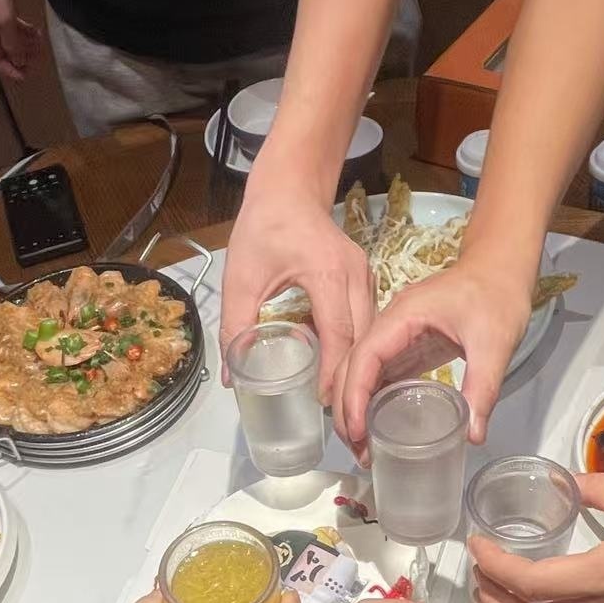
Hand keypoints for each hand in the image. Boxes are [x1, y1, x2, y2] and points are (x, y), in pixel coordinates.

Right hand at [0, 0, 41, 81]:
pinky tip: (35, 31)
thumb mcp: (4, 20)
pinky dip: (21, 29)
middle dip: (21, 55)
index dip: (11, 70)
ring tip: (40, 43)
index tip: (26, 76)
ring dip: (24, 42)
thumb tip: (19, 61)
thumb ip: (13, 43)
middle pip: (2, 50)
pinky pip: (8, 24)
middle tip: (38, 57)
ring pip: (7, 37)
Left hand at [220, 187, 373, 402]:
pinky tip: (342, 368)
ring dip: (358, 364)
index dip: (335, 374)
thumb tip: (233, 377)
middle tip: (340, 414)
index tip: (325, 403)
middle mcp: (356, 275)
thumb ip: (235, 327)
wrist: (289, 188)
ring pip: (370, 331)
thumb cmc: (264, 226)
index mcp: (328, 273)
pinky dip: (358, 346)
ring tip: (342, 398)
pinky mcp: (364, 278)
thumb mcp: (242, 277)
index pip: (339, 335)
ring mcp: (365, 275)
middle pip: (363, 338)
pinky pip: (367, 320)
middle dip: (352, 378)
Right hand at [337, 256, 532, 457]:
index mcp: (403, 315)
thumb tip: (473, 435)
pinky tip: (376, 427)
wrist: (502, 266)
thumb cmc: (497, 293)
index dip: (354, 396)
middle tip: (358, 451)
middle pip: (352, 367)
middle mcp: (391, 324)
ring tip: (363, 448)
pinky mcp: (407, 346)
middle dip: (347, 410)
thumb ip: (483, 389)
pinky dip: (372, 401)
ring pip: (361, 373)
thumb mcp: (495, 343)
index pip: (365, 357)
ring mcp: (397, 335)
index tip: (357, 431)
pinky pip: (380, 375)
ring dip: (355, 409)